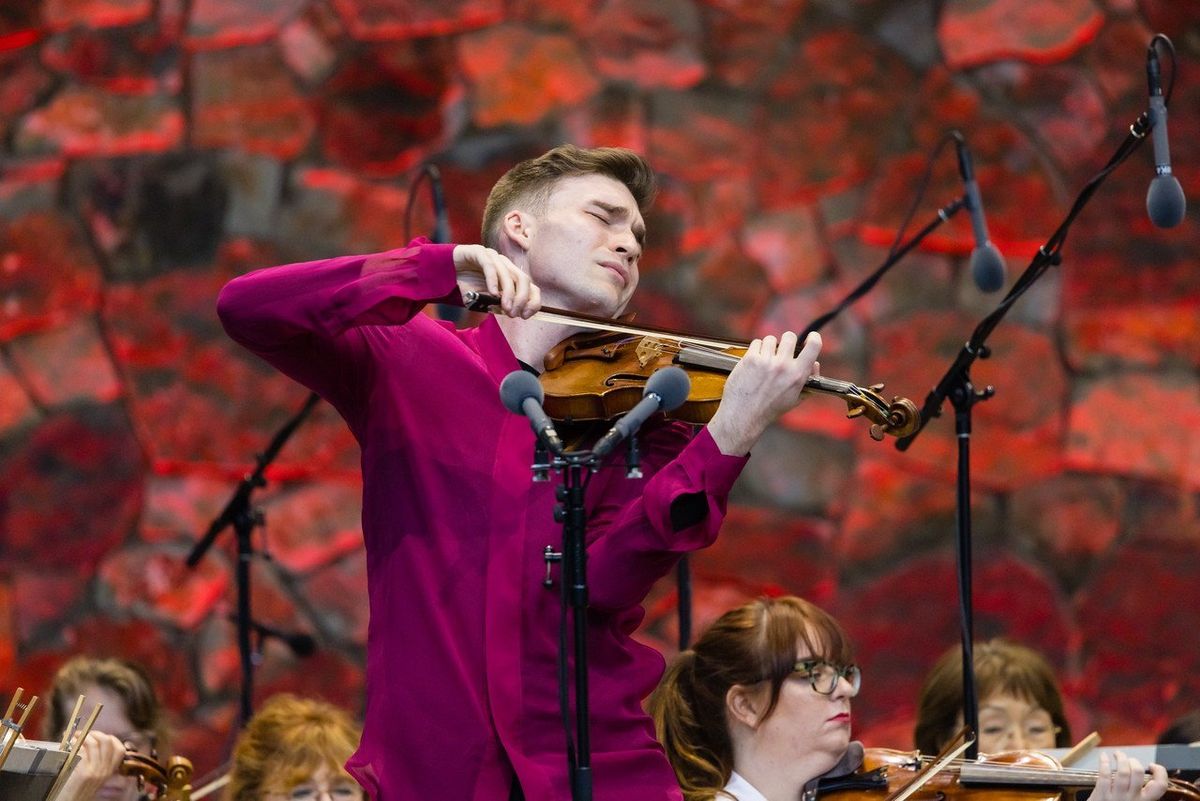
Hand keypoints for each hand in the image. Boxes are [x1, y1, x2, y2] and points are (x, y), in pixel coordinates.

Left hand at [56, 731, 126, 800]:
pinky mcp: (84, 773)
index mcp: (109, 772)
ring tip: (74, 737)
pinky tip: (69, 746)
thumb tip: (93, 743)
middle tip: (84, 734)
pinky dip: (75, 745)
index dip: (111, 739)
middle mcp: (105, 771)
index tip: (98, 737)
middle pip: (108, 741)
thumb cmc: (76, 792)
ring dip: (82, 736)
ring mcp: (95, 772)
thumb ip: (98, 764)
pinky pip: (82, 751)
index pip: (120, 749)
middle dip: (95, 733)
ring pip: (94, 743)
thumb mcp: (93, 778)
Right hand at [452, 244, 540, 318]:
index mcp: (511, 276)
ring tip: (505, 308)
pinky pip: (489, 266)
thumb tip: (512, 312)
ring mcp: (493, 257)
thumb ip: (497, 305)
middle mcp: (505, 265)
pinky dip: (493, 281)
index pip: (531, 286)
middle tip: (513, 314)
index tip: (526, 315)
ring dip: (509, 293)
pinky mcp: (479, 252)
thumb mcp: (484, 300)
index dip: (532, 301)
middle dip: (522, 299)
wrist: (445, 270)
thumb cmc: (468, 285)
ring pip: (508, 273)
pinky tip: (493, 293)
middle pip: (523, 279)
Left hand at [706, 331, 821, 455]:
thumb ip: (808, 380)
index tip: (811, 337)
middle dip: (786, 341)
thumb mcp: (796, 399)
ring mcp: (766, 361)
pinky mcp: (750, 359)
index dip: (814, 338)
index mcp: (797, 375)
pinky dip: (756, 350)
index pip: (814, 347)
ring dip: (768, 347)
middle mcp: (783, 366)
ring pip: (770, 339)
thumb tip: (815, 363)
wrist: (744, 415)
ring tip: (765, 359)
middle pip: (789, 336)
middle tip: (781, 350)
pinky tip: (755, 361)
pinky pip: (756, 343)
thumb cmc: (770, 409)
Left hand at [1090, 751, 1168, 800]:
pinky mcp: (1101, 795)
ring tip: (1118, 754)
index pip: (1160, 785)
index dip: (1160, 772)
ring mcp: (1117, 796)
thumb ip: (1142, 793)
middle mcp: (1134, 799)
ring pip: (1122, 772)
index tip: (1151, 765)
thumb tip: (1144, 775)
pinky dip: (1104, 762)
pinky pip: (1104, 775)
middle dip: (1134, 761)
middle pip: (1138, 773)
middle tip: (1130, 760)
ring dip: (1120, 758)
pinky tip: (1103, 756)